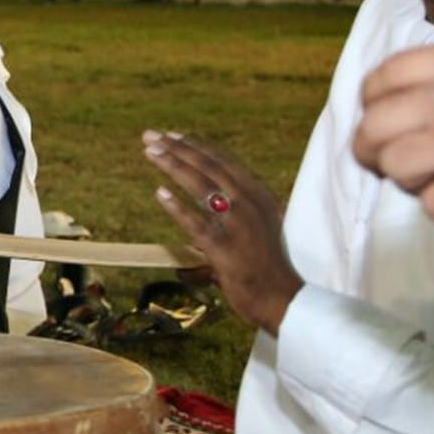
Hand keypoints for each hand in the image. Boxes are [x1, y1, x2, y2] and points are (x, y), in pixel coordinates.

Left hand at [142, 130, 301, 334]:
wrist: (282, 299)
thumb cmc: (266, 268)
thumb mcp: (258, 232)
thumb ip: (231, 223)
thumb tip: (194, 241)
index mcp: (259, 196)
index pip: (223, 163)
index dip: (196, 147)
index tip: (173, 135)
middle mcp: (250, 204)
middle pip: (208, 167)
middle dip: (177, 148)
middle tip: (152, 135)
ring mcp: (237, 224)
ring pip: (200, 186)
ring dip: (173, 165)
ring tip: (151, 151)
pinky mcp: (223, 247)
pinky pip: (195, 222)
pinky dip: (177, 206)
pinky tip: (159, 193)